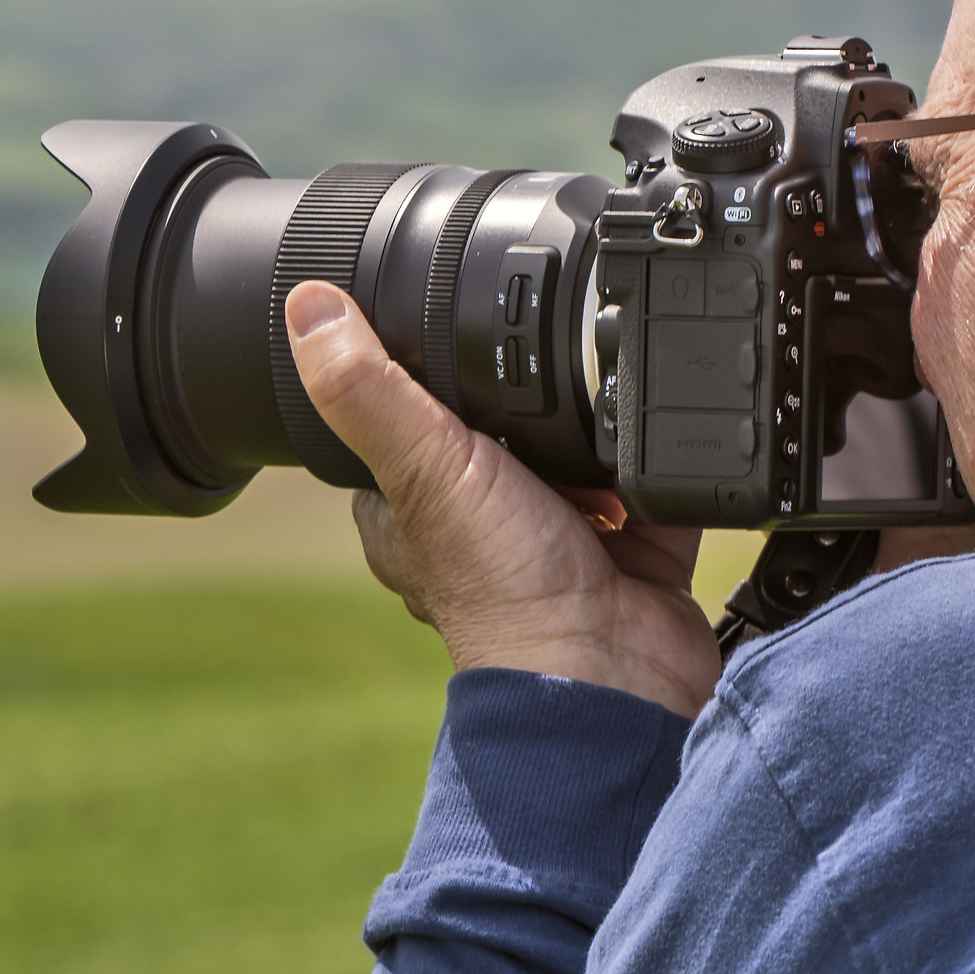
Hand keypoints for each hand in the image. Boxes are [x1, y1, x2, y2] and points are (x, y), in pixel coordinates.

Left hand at [284, 280, 721, 716]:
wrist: (612, 670)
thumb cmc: (504, 591)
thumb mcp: (422, 467)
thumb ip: (368, 388)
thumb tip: (307, 303)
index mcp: (414, 504)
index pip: (404, 412)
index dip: (423, 368)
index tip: (447, 322)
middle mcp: (487, 519)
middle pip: (507, 423)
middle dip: (532, 392)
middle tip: (550, 355)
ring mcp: (566, 531)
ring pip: (584, 443)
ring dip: (601, 416)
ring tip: (607, 390)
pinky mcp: (638, 539)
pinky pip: (657, 474)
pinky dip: (667, 453)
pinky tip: (663, 425)